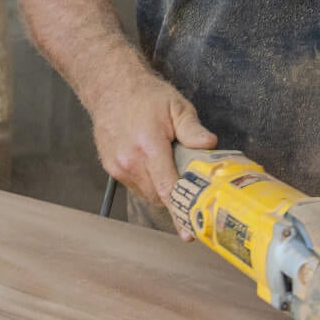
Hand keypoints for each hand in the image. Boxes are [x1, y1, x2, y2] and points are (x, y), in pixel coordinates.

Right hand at [89, 81, 217, 239]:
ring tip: (171, 169)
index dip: (181, 213)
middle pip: (159, 196)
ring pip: (147, 193)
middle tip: (193, 188)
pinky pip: (136, 185)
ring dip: (162, 189)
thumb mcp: (176, 106)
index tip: (189, 233)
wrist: (110, 87)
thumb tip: (209, 145)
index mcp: (149, 146)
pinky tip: (154, 166)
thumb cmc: (145, 96)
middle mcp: (130, 161)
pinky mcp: (111, 168)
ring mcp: (118, 166)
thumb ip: (192, 129)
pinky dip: (148, 182)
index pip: (168, 189)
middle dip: (176, 196)